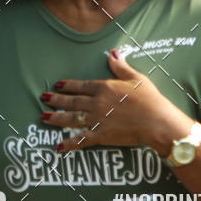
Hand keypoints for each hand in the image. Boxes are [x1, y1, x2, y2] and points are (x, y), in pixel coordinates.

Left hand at [41, 50, 175, 153]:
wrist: (157, 121)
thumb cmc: (150, 99)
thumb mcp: (136, 78)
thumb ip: (121, 67)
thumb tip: (112, 53)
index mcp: (105, 88)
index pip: (81, 85)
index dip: (68, 85)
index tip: (57, 84)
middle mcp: (97, 103)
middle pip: (72, 101)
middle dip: (56, 100)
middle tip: (43, 98)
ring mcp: (97, 120)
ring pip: (72, 119)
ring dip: (56, 118)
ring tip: (43, 117)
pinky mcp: (101, 135)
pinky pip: (82, 140)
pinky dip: (70, 144)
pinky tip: (58, 146)